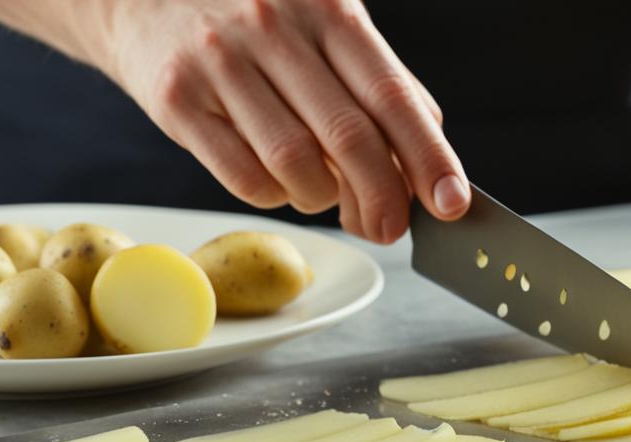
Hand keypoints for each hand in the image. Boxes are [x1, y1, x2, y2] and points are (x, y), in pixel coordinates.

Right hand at [93, 0, 469, 241]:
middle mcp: (274, 28)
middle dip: (382, 198)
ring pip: (297, 166)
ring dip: (323, 198)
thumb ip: (377, 82)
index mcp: (327, 8)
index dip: (429, 157)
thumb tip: (428, 159)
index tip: (452, 203)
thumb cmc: (254, 20)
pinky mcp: (177, 100)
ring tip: (322, 191)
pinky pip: (245, 179)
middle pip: (349, 137)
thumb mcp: (323, 25)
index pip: (392, 95)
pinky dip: (275, 196)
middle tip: (390, 229)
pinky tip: (277, 180)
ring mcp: (221, 63)